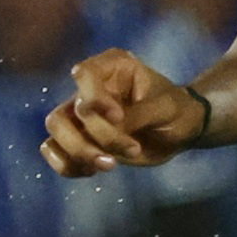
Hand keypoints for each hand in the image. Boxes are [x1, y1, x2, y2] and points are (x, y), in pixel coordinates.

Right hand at [41, 47, 208, 174]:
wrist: (181, 130)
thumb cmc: (175, 109)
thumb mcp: (164, 108)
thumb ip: (137, 115)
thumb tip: (112, 129)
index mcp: (110, 66)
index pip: (83, 74)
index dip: (94, 99)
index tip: (119, 117)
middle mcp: (89, 88)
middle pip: (62, 114)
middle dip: (89, 138)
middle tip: (126, 150)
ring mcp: (80, 115)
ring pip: (55, 134)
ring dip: (79, 154)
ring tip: (111, 165)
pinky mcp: (79, 138)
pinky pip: (55, 152)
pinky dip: (70, 166)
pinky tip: (96, 169)